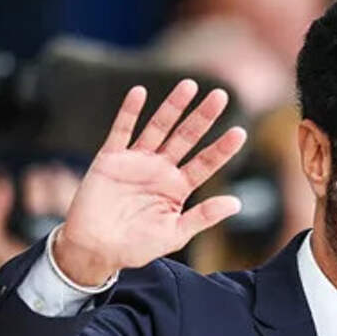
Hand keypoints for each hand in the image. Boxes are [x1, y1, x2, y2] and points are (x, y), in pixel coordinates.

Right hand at [55, 80, 246, 285]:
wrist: (95, 250)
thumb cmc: (136, 247)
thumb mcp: (175, 234)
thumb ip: (204, 216)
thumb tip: (237, 203)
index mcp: (178, 187)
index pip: (205, 163)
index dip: (222, 148)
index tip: (240, 132)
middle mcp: (160, 170)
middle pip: (186, 137)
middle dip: (203, 117)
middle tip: (221, 95)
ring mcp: (136, 161)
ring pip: (158, 127)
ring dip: (173, 107)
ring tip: (189, 85)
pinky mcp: (111, 159)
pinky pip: (121, 130)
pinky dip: (129, 112)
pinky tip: (140, 92)